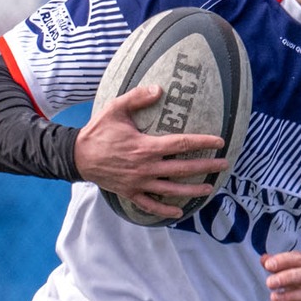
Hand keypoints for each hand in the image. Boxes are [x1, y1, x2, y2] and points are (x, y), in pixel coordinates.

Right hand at [74, 85, 227, 220]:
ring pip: (172, 190)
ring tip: (210, 188)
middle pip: (183, 169)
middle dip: (206, 167)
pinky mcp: (130, 193)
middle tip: (224, 164)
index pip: (182, 144)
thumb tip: (159, 88)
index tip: (219, 141)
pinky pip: (150, 205)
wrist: (76, 156)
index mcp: (146, 147)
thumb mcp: (116, 108)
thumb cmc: (98, 131)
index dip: (203, 143)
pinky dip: (165, 210)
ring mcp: (139, 183)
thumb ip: (138, 97)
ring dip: (193, 190)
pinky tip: (179, 211)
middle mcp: (146, 167)